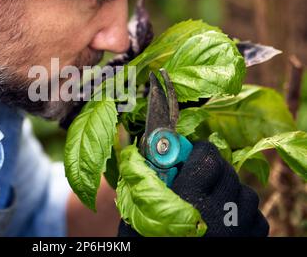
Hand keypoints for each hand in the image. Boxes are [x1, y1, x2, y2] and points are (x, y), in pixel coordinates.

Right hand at [118, 142, 268, 236]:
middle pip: (228, 172)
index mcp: (188, 201)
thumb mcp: (138, 214)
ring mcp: (236, 231)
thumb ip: (147, 182)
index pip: (208, 158)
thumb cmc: (147, 243)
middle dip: (214, 166)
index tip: (191, 150)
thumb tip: (152, 153)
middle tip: (199, 171)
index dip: (200, 149)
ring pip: (246, 192)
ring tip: (213, 196)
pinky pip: (256, 217)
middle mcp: (218, 214)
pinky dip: (244, 212)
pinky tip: (227, 216)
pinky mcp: (247, 243)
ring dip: (231, 188)